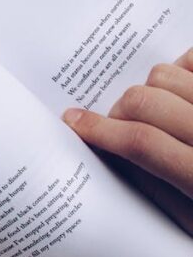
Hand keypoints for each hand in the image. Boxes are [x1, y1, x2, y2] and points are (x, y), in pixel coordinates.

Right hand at [62, 48, 192, 234]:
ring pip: (165, 74)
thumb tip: (112, 156)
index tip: (75, 122)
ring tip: (158, 108)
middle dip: (119, 110)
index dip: (99, 129)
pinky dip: (183, 66)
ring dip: (151, 89)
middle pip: (145, 101)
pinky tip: (184, 88)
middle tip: (117, 123)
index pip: (141, 143)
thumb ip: (161, 190)